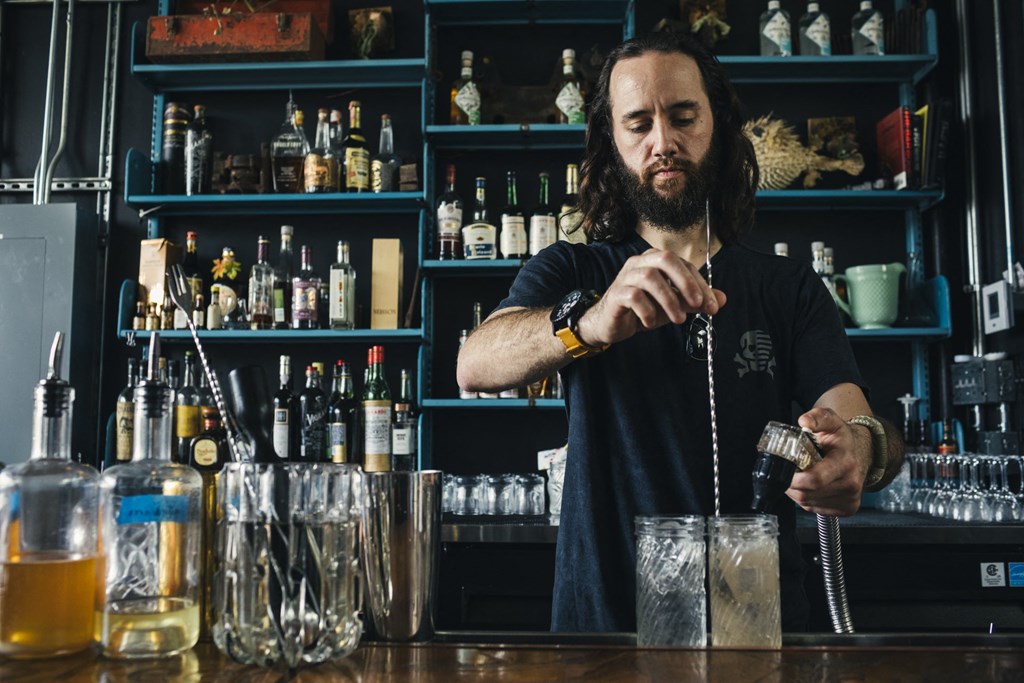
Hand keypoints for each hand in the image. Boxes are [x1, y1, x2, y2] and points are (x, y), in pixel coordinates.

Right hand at [576, 248, 726, 346]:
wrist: (611, 323)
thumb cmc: (642, 309)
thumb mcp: (673, 305)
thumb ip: (695, 301)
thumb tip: (722, 299)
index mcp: (656, 261)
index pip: (683, 265)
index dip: (700, 284)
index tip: (713, 305)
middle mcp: (639, 263)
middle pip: (665, 259)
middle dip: (685, 282)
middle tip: (697, 304)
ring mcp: (625, 277)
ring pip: (650, 278)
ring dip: (668, 300)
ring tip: (678, 320)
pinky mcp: (616, 294)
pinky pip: (634, 297)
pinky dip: (647, 311)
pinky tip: (651, 323)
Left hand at [787, 407, 872, 516]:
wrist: (862, 452)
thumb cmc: (841, 438)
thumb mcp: (830, 421)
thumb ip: (817, 418)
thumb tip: (804, 422)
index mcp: (846, 462)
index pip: (815, 479)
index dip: (794, 479)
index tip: (785, 470)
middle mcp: (851, 483)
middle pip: (807, 494)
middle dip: (791, 484)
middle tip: (789, 470)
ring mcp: (850, 498)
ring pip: (807, 503)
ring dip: (797, 491)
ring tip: (800, 476)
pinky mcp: (847, 509)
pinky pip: (814, 509)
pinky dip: (806, 499)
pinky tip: (810, 486)